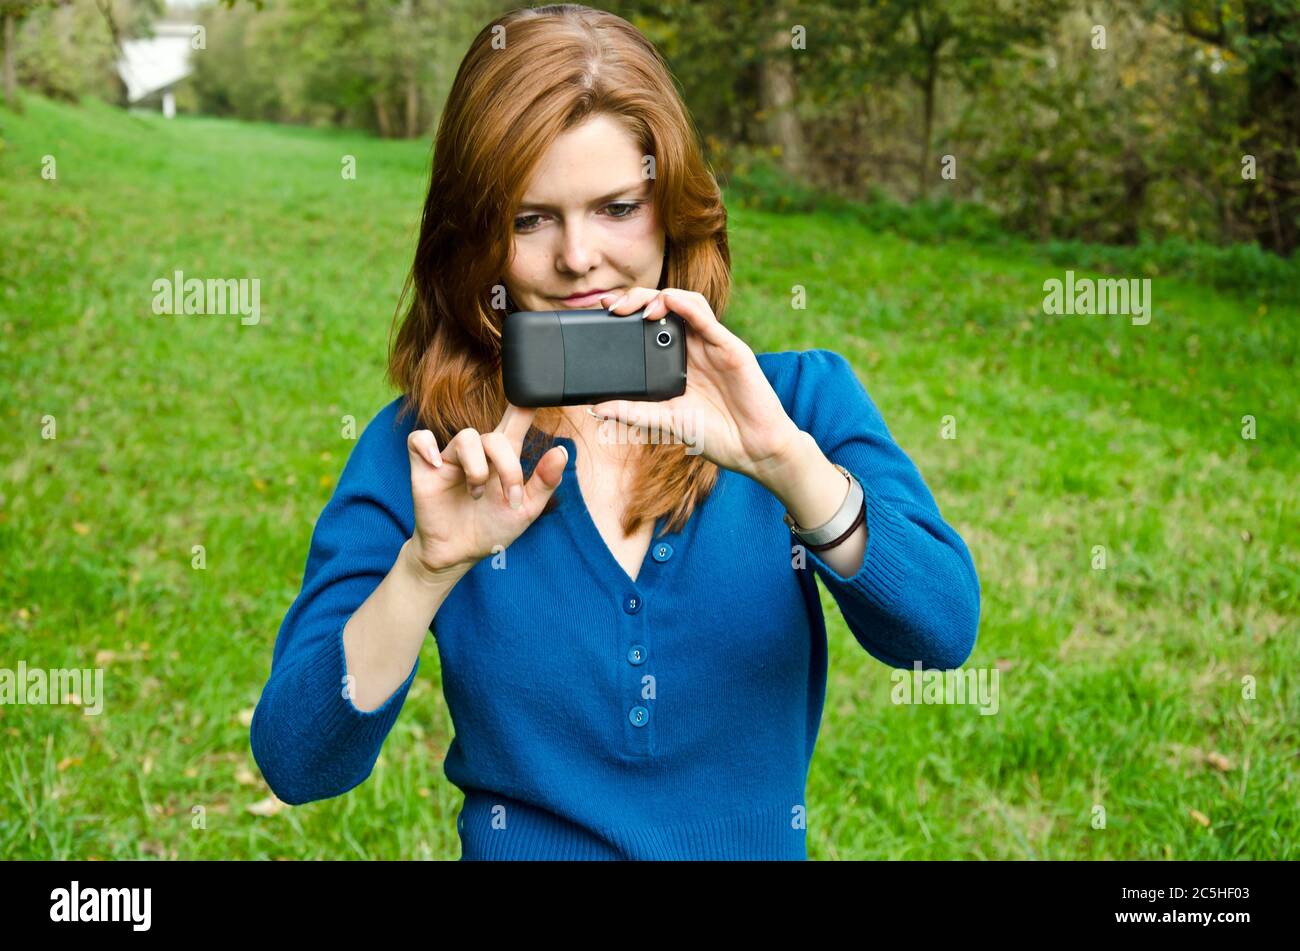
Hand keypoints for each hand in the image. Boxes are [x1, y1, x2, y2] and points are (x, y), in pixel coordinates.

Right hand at [405, 403, 567, 575]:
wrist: (460, 555)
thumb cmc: (492, 528)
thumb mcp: (526, 510)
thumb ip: (544, 481)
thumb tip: (561, 451)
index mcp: (504, 459)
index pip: (515, 421)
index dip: (524, 405)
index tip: (536, 395)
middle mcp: (478, 455)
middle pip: (493, 436)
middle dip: (507, 467)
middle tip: (510, 499)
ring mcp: (451, 460)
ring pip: (465, 437)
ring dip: (476, 468)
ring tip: (476, 494)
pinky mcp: (425, 469)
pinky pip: (418, 440)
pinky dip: (427, 446)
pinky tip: (437, 465)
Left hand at [593, 287, 802, 483]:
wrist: (753, 450)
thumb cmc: (716, 436)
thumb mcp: (666, 423)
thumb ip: (634, 414)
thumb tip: (598, 409)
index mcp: (678, 361)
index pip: (651, 324)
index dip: (628, 312)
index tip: (604, 310)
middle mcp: (695, 347)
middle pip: (666, 306)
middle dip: (637, 298)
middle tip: (613, 306)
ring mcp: (713, 345)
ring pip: (687, 303)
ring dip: (660, 297)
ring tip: (637, 308)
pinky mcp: (731, 349)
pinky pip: (707, 320)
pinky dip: (686, 306)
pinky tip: (669, 301)